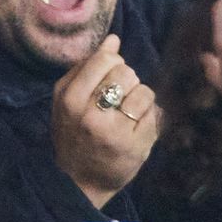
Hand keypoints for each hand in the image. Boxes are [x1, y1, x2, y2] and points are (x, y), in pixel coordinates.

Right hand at [52, 35, 157, 207]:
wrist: (78, 182)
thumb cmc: (71, 132)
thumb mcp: (66, 98)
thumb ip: (86, 67)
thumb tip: (114, 40)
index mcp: (71, 100)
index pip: (103, 61)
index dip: (112, 62)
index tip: (109, 75)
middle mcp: (92, 116)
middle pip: (126, 73)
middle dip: (127, 79)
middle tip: (119, 94)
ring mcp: (117, 133)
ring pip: (144, 91)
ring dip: (140, 96)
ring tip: (129, 109)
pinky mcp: (138, 148)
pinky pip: (155, 113)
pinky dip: (149, 114)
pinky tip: (137, 123)